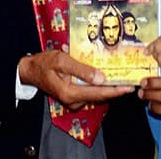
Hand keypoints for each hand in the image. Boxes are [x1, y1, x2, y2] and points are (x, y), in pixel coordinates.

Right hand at [19, 49, 133, 110]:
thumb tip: (101, 78)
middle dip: (115, 88)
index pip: (98, 93)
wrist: (30, 70)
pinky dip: (97, 84)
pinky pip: (89, 92)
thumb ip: (81, 69)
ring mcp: (73, 100)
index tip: (129, 87)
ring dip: (107, 85)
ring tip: (120, 75)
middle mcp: (73, 100)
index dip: (115, 90)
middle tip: (129, 79)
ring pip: (95, 94)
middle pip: (100, 96)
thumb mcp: (62, 60)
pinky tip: (103, 74)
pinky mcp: (73, 97)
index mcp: (70, 93)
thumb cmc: (45, 63)